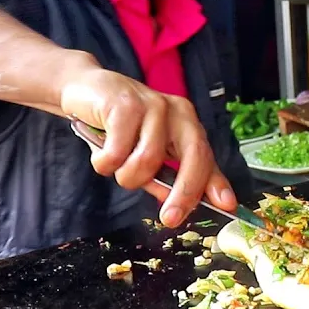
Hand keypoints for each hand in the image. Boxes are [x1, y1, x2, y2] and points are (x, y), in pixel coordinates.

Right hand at [58, 64, 237, 226]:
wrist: (82, 89)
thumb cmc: (116, 125)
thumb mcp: (144, 152)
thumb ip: (163, 176)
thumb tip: (177, 205)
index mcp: (186, 123)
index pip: (206, 156)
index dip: (216, 183)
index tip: (226, 206)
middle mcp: (175, 111)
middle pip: (193, 156)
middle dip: (184, 193)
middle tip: (170, 219)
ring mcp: (152, 105)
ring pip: (148, 161)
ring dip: (126, 176)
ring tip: (112, 164)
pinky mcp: (124, 104)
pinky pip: (117, 153)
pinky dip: (104, 163)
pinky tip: (100, 154)